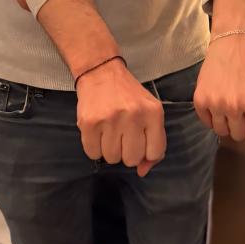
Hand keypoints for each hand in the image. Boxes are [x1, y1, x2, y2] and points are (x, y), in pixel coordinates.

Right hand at [76, 59, 165, 176]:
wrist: (101, 72)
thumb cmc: (129, 96)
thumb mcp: (149, 113)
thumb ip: (154, 142)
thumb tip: (143, 171)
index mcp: (153, 113)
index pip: (155, 152)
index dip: (146, 153)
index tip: (139, 141)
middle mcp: (133, 116)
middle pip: (132, 159)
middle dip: (126, 152)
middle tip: (122, 135)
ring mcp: (110, 119)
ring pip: (112, 159)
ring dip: (109, 150)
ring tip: (109, 131)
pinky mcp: (89, 123)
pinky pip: (92, 154)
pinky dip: (94, 147)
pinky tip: (97, 131)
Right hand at [194, 34, 244, 143]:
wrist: (233, 42)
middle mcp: (235, 107)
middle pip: (237, 136)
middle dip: (241, 125)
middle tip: (241, 108)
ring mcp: (216, 103)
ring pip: (220, 131)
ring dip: (225, 121)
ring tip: (228, 104)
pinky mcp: (200, 99)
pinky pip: (205, 121)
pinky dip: (211, 115)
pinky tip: (217, 101)